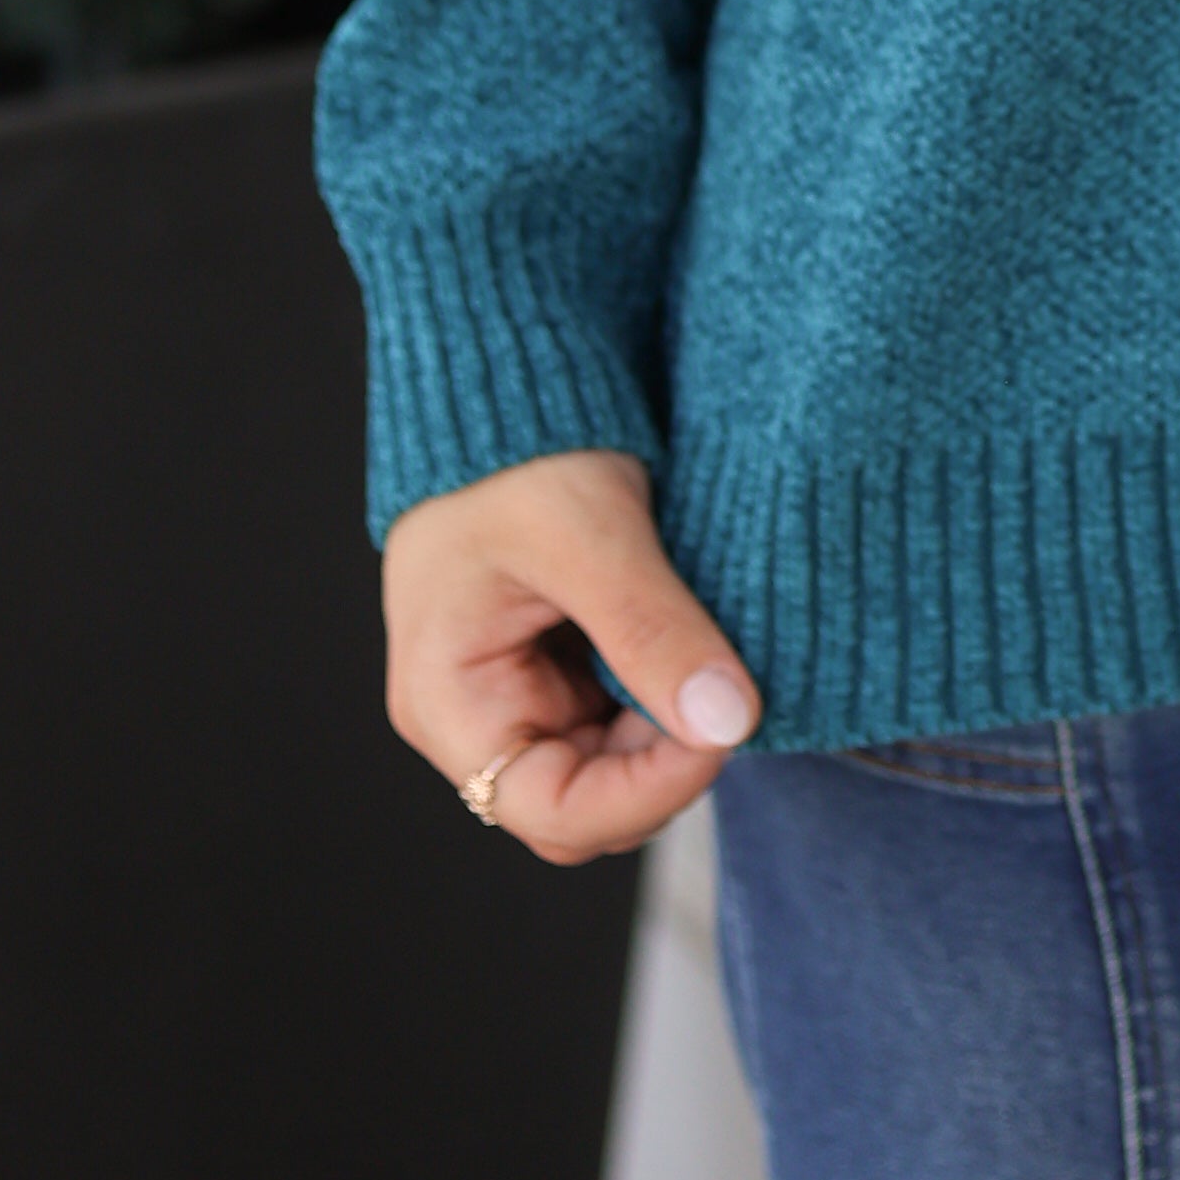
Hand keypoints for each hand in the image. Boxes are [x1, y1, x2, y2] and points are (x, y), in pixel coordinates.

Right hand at [382, 445, 763, 863]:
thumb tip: (729, 721)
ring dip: (673, 730)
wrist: (505, 368)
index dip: (645, 793)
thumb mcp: (587, 532)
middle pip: (586, 803)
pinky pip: (622, 716)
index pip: (552, 810)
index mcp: (449, 701)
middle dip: (664, 766)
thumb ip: (652, 629)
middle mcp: (476, 715)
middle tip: (730, 692)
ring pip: (613, 766)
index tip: (724, 730)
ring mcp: (518, 692)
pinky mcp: (559, 663)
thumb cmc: (517, 441)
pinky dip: (669, 693)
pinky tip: (700, 644)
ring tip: (716, 656)